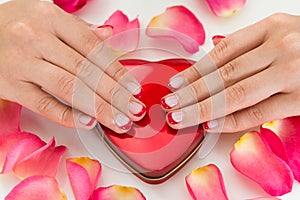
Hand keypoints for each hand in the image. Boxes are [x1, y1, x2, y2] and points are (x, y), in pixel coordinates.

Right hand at [0, 0, 145, 132]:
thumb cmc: (14, 25)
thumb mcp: (46, 17)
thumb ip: (79, 29)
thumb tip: (108, 36)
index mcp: (51, 18)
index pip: (93, 49)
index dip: (116, 71)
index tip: (133, 89)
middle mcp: (36, 37)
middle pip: (85, 71)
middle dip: (114, 94)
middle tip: (134, 110)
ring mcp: (21, 62)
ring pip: (68, 88)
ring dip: (98, 107)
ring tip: (118, 120)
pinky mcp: (9, 85)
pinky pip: (43, 103)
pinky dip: (67, 115)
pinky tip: (88, 122)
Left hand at [161, 13, 299, 132]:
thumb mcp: (282, 31)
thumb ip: (249, 44)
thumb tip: (212, 53)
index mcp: (271, 28)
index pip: (221, 53)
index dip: (195, 70)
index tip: (177, 84)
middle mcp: (279, 48)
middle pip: (223, 74)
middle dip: (192, 92)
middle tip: (170, 103)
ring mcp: (291, 73)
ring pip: (236, 94)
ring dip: (204, 108)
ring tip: (181, 116)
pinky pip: (259, 112)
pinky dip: (232, 120)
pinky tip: (212, 124)